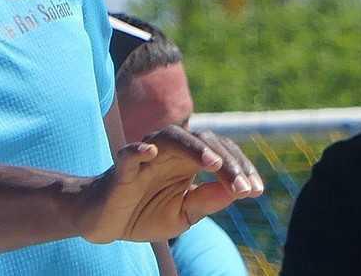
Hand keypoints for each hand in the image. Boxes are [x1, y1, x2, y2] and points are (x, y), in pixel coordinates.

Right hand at [74, 126, 263, 243]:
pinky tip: (151, 152)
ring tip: (214, 164)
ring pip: (170, 138)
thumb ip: (207, 201)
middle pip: (201, 141)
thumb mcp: (183, 214)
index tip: (256, 191)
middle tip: (243, 186)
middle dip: (227, 162)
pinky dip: (139, 150)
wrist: (104, 222)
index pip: (219, 153)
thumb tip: (237, 190)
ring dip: (194, 148)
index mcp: (185, 162)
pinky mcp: (121, 169)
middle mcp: (167, 153)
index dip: (240, 168)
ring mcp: (144, 158)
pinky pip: (129, 154)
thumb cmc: (144, 212)